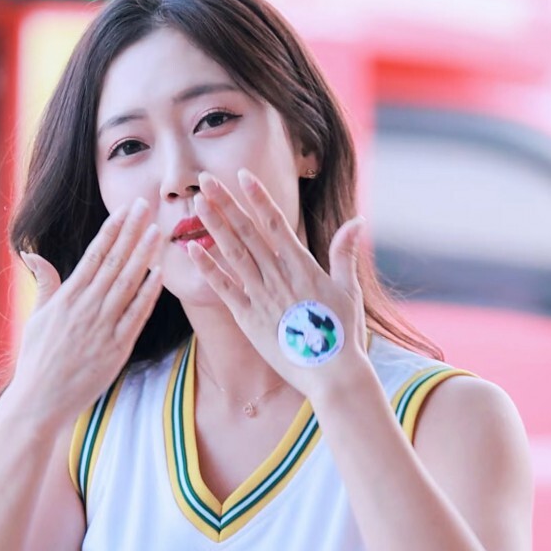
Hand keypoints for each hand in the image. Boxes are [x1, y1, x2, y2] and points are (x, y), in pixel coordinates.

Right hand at [0, 198, 163, 428]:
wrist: (40, 401)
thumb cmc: (37, 361)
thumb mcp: (36, 318)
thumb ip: (45, 284)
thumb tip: (33, 254)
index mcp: (67, 298)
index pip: (94, 255)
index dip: (112, 230)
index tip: (125, 209)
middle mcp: (85, 308)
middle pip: (113, 262)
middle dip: (131, 232)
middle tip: (147, 206)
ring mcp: (102, 329)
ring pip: (127, 284)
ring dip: (143, 256)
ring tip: (158, 231)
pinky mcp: (116, 350)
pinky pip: (136, 317)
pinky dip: (148, 295)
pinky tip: (160, 275)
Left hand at [186, 169, 370, 403]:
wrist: (333, 374)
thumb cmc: (343, 334)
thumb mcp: (349, 289)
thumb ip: (345, 253)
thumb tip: (357, 221)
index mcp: (303, 266)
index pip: (276, 223)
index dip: (257, 197)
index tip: (241, 176)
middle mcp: (279, 276)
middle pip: (248, 232)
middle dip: (226, 203)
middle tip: (205, 179)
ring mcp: (262, 297)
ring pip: (233, 254)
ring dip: (214, 227)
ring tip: (197, 204)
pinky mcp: (249, 320)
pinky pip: (225, 290)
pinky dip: (208, 269)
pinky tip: (192, 250)